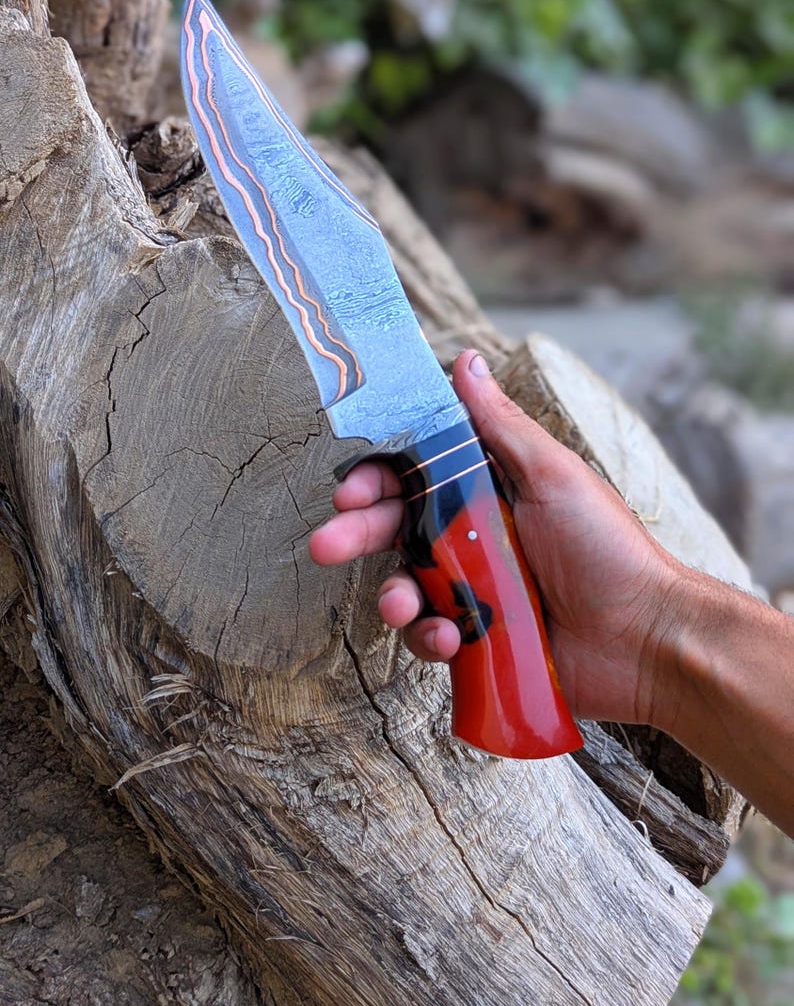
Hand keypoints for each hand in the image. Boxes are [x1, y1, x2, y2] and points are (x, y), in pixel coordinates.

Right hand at [310, 350, 682, 729]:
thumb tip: (466, 361)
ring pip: (407, 588)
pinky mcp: (478, 644)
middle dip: (356, 535)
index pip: (416, 477)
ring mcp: (474, 593)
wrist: (645, 639)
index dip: (377, 479)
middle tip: (327, 543)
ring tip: (400, 605)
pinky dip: (430, 639)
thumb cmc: (607, 548)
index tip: (350, 488)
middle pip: (397, 531)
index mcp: (490, 492)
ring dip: (393, 595)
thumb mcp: (552, 475)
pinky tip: (449, 639)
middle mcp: (476, 539)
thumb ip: (501, 424)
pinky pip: (431, 638)